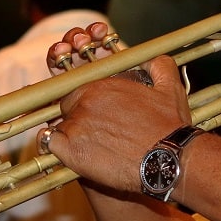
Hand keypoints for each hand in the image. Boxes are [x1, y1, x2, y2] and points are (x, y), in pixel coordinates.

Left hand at [44, 26, 192, 192]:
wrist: (167, 161)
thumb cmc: (169, 127)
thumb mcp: (170, 88)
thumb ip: (159, 65)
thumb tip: (151, 59)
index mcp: (101, 85)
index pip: (79, 87)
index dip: (86, 99)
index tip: (97, 112)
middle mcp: (84, 102)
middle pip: (67, 105)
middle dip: (79, 115)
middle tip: (97, 131)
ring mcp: (75, 126)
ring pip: (60, 125)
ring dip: (72, 133)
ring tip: (93, 146)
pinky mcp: (70, 151)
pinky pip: (51, 144)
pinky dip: (59, 148)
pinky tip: (76, 153)